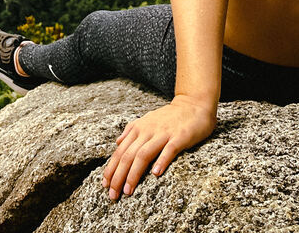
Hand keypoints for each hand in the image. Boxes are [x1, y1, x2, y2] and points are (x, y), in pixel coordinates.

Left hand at [102, 95, 216, 200]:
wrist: (194, 104)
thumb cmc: (170, 116)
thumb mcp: (147, 119)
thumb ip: (131, 130)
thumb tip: (117, 143)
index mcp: (138, 128)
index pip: (120, 151)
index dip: (111, 168)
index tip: (104, 185)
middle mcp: (147, 130)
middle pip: (128, 155)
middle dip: (118, 176)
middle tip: (113, 194)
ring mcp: (163, 133)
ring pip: (143, 154)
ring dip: (134, 174)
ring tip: (128, 190)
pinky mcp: (179, 137)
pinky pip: (168, 150)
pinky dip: (161, 161)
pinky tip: (156, 174)